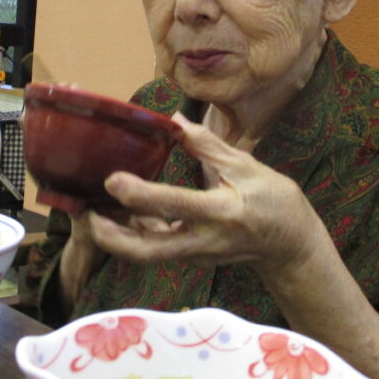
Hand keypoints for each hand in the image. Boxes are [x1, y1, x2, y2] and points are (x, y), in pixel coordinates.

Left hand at [85, 113, 328, 276]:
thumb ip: (207, 145)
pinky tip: (120, 214)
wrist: (290, 244)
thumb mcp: (247, 166)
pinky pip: (155, 251)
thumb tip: (176, 121)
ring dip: (117, 239)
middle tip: (87, 215)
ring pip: (147, 255)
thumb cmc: (273, 200)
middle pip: (149, 250)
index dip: (140, 195)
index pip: (175, 205)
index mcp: (221, 211)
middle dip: (112, 238)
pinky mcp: (190, 257)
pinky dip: (133, 235)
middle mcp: (204, 239)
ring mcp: (195, 254)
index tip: (112, 180)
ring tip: (93, 212)